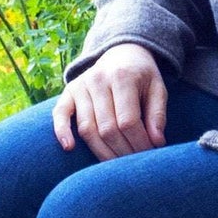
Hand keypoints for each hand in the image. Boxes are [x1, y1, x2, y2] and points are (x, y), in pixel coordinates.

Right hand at [52, 43, 167, 160]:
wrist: (122, 52)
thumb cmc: (142, 76)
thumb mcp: (157, 88)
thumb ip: (157, 114)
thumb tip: (157, 142)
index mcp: (123, 77)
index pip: (128, 120)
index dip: (138, 142)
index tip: (148, 155)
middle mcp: (98, 80)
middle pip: (107, 128)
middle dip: (122, 151)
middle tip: (133, 163)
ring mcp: (80, 85)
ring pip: (86, 128)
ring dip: (101, 151)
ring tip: (115, 165)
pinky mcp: (68, 91)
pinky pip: (60, 114)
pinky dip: (62, 131)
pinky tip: (69, 148)